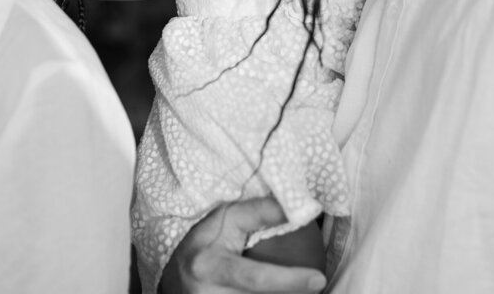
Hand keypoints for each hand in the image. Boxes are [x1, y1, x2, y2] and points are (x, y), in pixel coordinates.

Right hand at [160, 198, 326, 293]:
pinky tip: (288, 292)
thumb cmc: (207, 240)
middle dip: (289, 293)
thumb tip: (300, 208)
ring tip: (302, 290)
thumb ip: (260, 212)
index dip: (288, 280)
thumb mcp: (227, 218)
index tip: (318, 279)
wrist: (175, 276)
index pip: (255, 277)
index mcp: (209, 267)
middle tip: (314, 284)